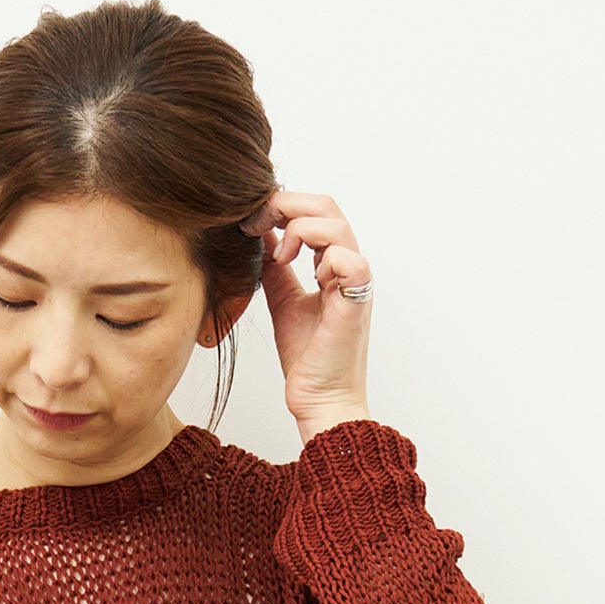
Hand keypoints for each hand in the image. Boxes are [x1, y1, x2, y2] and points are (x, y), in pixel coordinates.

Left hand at [240, 191, 373, 440]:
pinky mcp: (355, 301)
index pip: (314, 210)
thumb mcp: (283, 298)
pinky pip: (347, 259)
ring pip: (335, 224)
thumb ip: (276, 266)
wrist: (318, 398)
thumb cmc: (307, 357)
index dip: (280, 206)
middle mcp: (348, 266)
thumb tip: (263, 235)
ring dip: (297, 229)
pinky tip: (293, 272)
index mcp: (334, 263)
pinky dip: (319, 257)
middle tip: (253, 224)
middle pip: (326, 205)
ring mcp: (355, 282)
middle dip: (284, 205)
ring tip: (277, 257)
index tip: (249, 222)